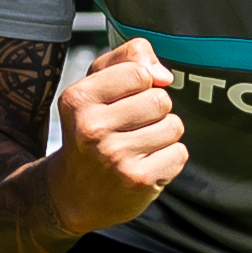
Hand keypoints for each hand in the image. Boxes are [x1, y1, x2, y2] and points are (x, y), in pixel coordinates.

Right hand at [50, 38, 186, 232]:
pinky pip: (179, 153)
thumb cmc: (91, 129)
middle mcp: (92, 128)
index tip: (124, 101)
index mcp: (78, 99)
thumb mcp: (95, 85)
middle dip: (155, 111)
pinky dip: (168, 159)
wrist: (72, 194)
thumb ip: (128, 58)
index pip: (139, 72)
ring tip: (138, 147)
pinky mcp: (139, 180)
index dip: (141, 84)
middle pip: (160, 99)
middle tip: (131, 128)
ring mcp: (116, 157)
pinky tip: (144, 165)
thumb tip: (164, 76)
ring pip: (174, 126)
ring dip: (163, 135)